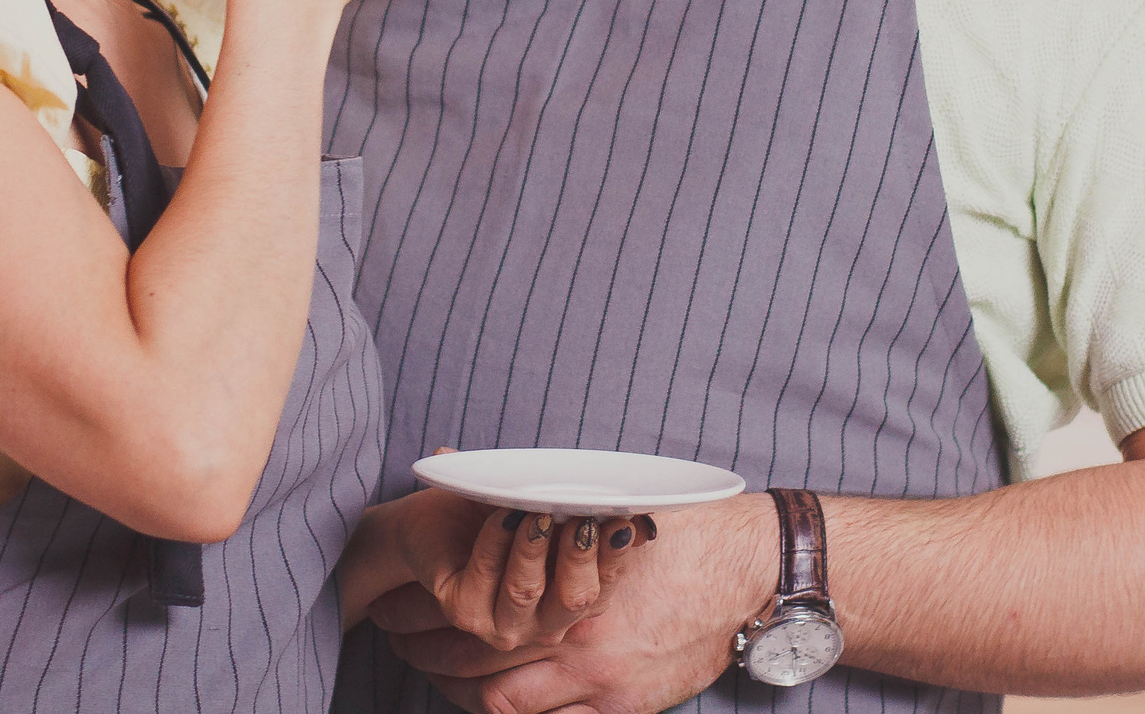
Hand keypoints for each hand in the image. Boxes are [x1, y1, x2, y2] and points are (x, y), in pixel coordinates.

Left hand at [368, 490, 771, 713]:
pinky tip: (488, 705)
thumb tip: (460, 456)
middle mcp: (575, 636)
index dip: (421, 605)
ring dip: (454, 689)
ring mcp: (598, 681)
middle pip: (471, 657)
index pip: (471, 601)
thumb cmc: (680, 529)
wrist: (749, 572)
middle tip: (395, 636)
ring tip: (429, 670)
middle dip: (423, 649)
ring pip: (500, 702)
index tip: (394, 598)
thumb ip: (544, 494)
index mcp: (567, 578)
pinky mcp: (623, 708)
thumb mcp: (608, 500)